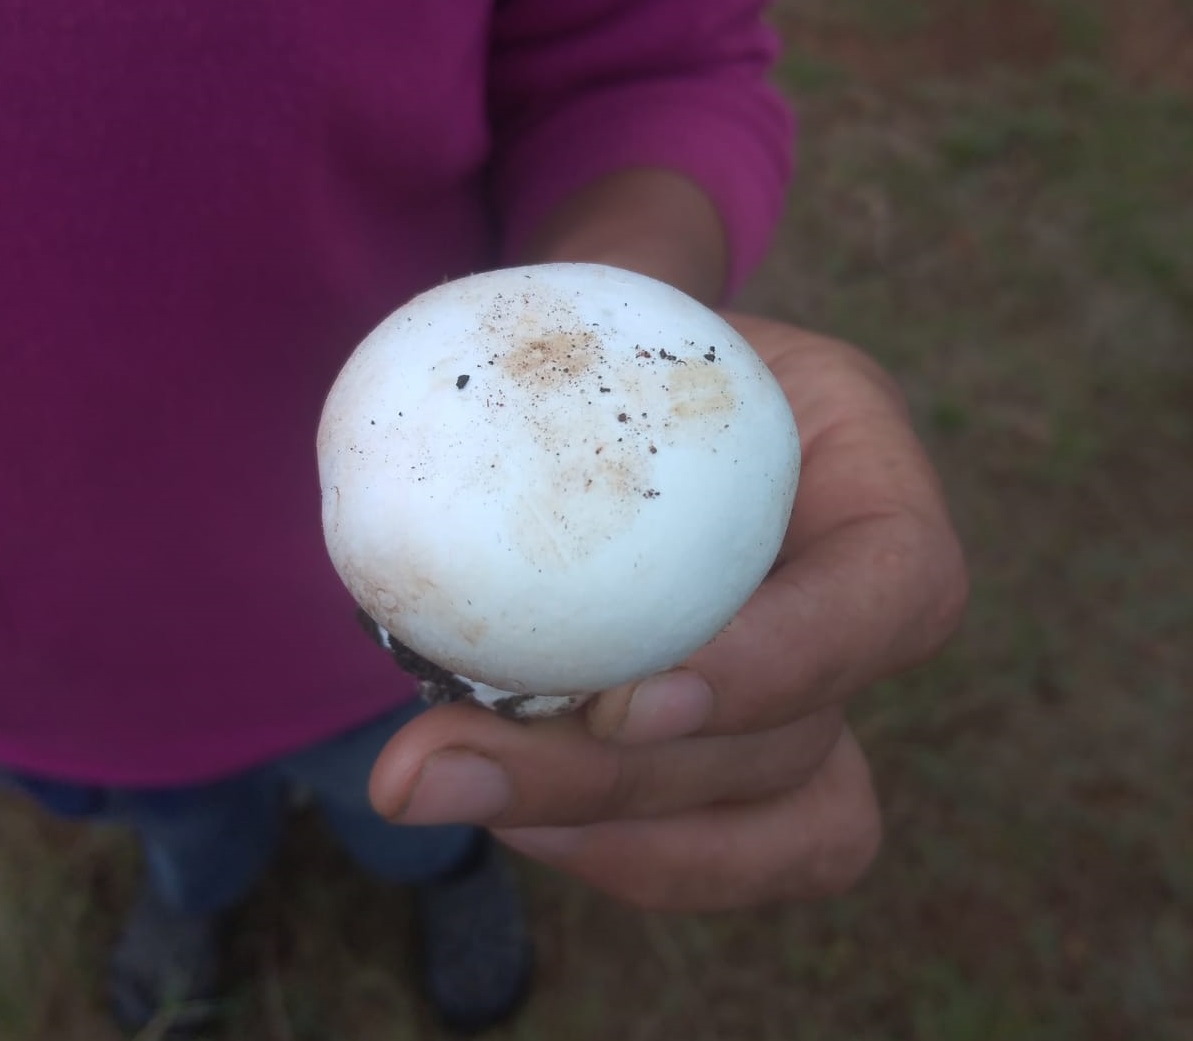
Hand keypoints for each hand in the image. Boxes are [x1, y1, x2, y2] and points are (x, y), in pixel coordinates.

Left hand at [368, 315, 966, 910]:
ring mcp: (813, 692)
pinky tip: (486, 800)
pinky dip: (607, 849)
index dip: (786, 664)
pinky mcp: (744, 757)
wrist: (599, 392)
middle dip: (623, 780)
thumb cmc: (600, 339)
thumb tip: (434, 429)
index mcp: (865, 472)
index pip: (897, 587)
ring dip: (602, 830)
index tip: (627, 697)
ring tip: (437, 784)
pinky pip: (722, 847)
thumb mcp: (599, 295)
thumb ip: (562, 331)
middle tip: (439, 762)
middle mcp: (860, 601)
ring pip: (779, 822)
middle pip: (807, 738)